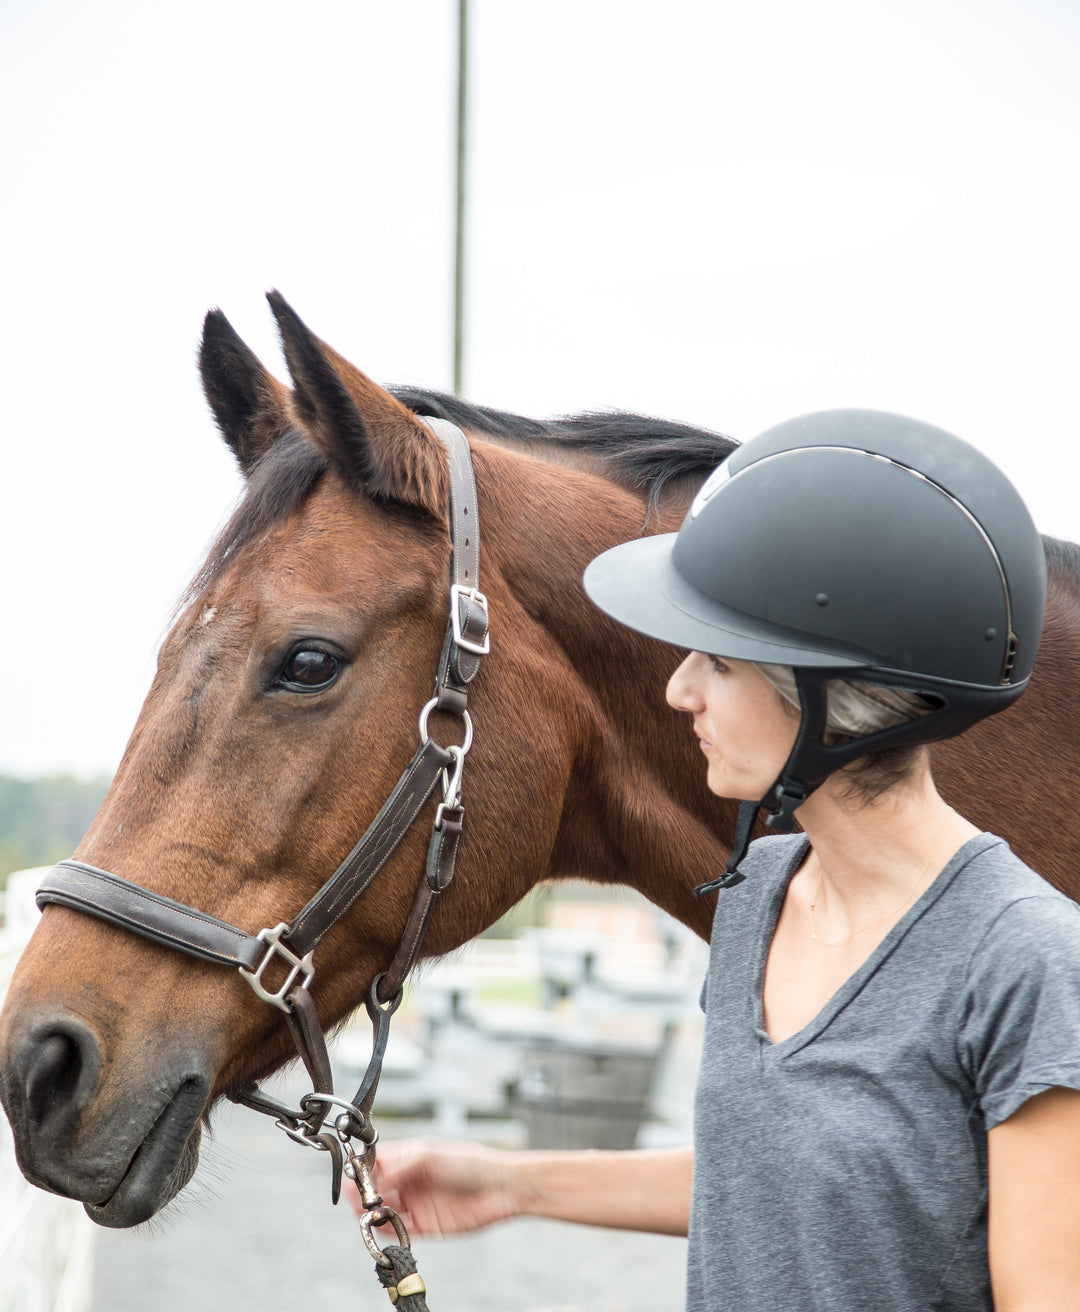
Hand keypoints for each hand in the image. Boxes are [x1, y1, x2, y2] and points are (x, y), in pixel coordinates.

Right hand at [353, 1138, 521, 1236]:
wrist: (500, 1188)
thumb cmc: (472, 1163)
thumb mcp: (431, 1155)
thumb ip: (401, 1165)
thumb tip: (377, 1175)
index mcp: (412, 1157)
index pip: (380, 1162)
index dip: (365, 1169)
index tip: (355, 1176)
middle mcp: (411, 1180)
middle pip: (378, 1188)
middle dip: (365, 1193)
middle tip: (357, 1198)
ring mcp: (418, 1203)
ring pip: (385, 1210)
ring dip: (373, 1212)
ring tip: (368, 1212)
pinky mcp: (426, 1225)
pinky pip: (400, 1230)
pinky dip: (388, 1230)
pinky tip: (384, 1226)